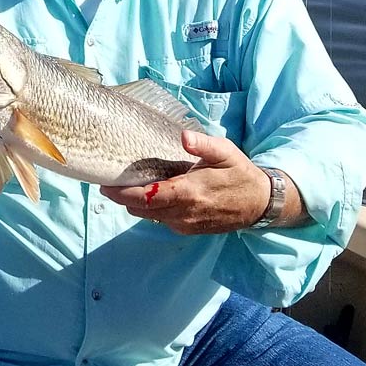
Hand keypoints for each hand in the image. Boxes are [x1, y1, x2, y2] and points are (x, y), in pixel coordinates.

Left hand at [99, 129, 270, 234]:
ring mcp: (185, 225)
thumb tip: (184, 136)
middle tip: (110, 180)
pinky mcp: (188, 229)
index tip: (105, 184)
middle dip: (123, 197)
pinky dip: (150, 209)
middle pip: (141, 210)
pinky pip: (160, 220)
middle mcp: (183, 214)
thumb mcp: (226, 152)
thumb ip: (203, 144)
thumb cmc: (240, 173)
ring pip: (148, 217)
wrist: (260, 204)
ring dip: (135, 203)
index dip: (122, 193)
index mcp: (189, 193)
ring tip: (127, 184)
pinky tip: (151, 193)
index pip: (146, 198)